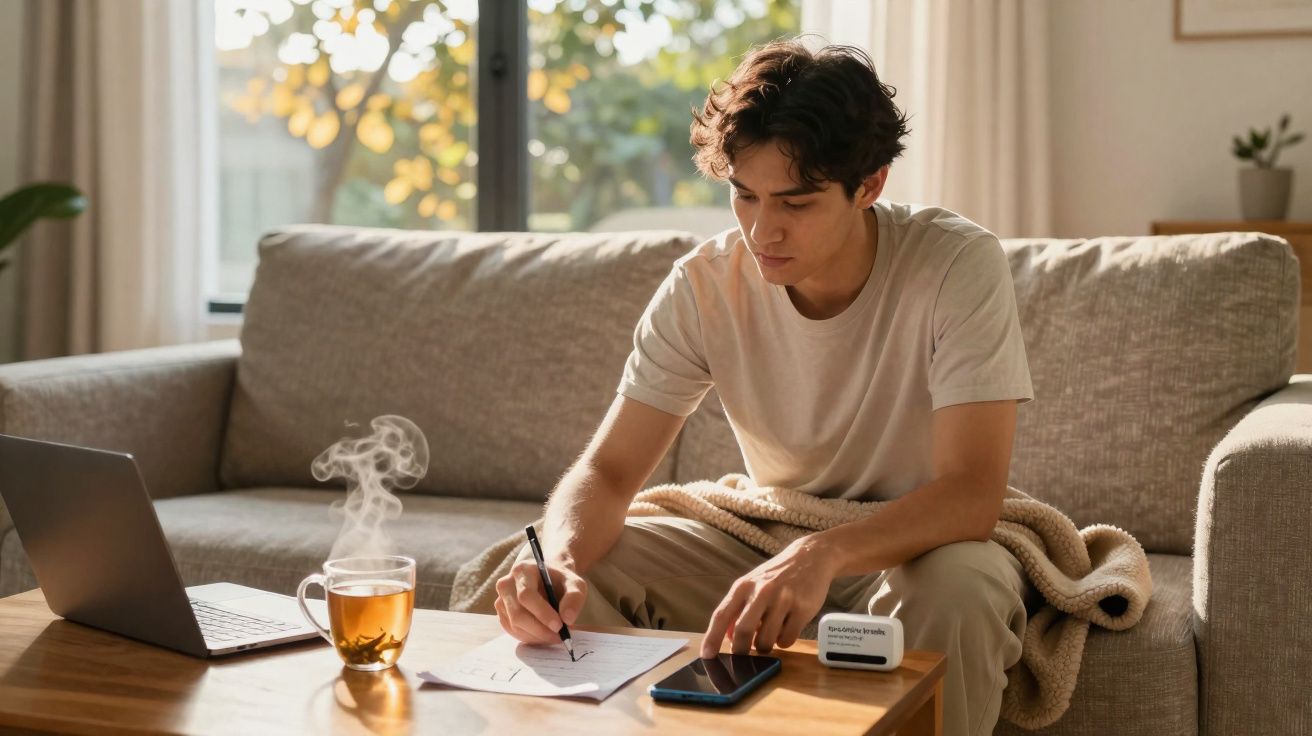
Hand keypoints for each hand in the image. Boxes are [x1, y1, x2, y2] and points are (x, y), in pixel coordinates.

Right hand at [494, 558, 588, 644]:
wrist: (548, 576)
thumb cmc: (560, 579)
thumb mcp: (574, 582)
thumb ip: (574, 597)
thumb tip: (567, 619)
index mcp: (522, 571)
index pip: (526, 596)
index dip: (542, 613)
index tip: (559, 626)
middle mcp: (506, 584)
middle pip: (518, 614)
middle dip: (540, 630)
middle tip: (559, 637)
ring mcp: (501, 599)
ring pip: (514, 625)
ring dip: (536, 636)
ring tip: (554, 636)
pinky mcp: (502, 613)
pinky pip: (512, 630)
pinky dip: (529, 637)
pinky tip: (543, 635)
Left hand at [699, 535, 835, 657]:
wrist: (810, 557)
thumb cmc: (777, 575)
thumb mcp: (753, 584)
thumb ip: (738, 608)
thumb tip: (727, 637)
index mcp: (744, 586)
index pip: (722, 615)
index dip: (712, 638)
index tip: (707, 655)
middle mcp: (762, 591)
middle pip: (743, 631)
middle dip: (740, 650)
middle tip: (743, 655)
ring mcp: (783, 599)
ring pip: (766, 640)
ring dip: (764, 647)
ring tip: (768, 638)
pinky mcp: (803, 608)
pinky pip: (787, 640)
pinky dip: (783, 643)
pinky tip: (785, 631)